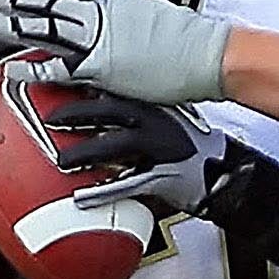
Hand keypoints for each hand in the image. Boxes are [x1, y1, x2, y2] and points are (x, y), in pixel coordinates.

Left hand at [0, 0, 230, 106]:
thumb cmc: (188, 41)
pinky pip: (62, 68)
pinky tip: (12, 68)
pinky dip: (35, 67)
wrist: (210, 55)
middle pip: (42, 1)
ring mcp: (100, 40)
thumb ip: (121, 16)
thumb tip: (108, 17)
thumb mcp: (149, 16)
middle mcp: (100, 13)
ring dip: (9, 23)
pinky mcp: (105, 69)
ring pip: (43, 26)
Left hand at [46, 95, 232, 214]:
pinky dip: (103, 191)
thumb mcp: (167, 119)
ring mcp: (160, 149)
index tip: (58, 80)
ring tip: (63, 162)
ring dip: (86, 153)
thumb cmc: (194, 147)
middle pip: (110, 111)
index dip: (84, 86)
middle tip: (51, 120)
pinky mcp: (164, 177)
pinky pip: (128, 183)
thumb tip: (101, 102)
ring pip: (115, 146)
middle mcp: (156, 122)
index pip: (114, 88)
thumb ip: (137, 112)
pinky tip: (83, 197)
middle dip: (78, 114)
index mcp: (155, 104)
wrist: (227, 172)